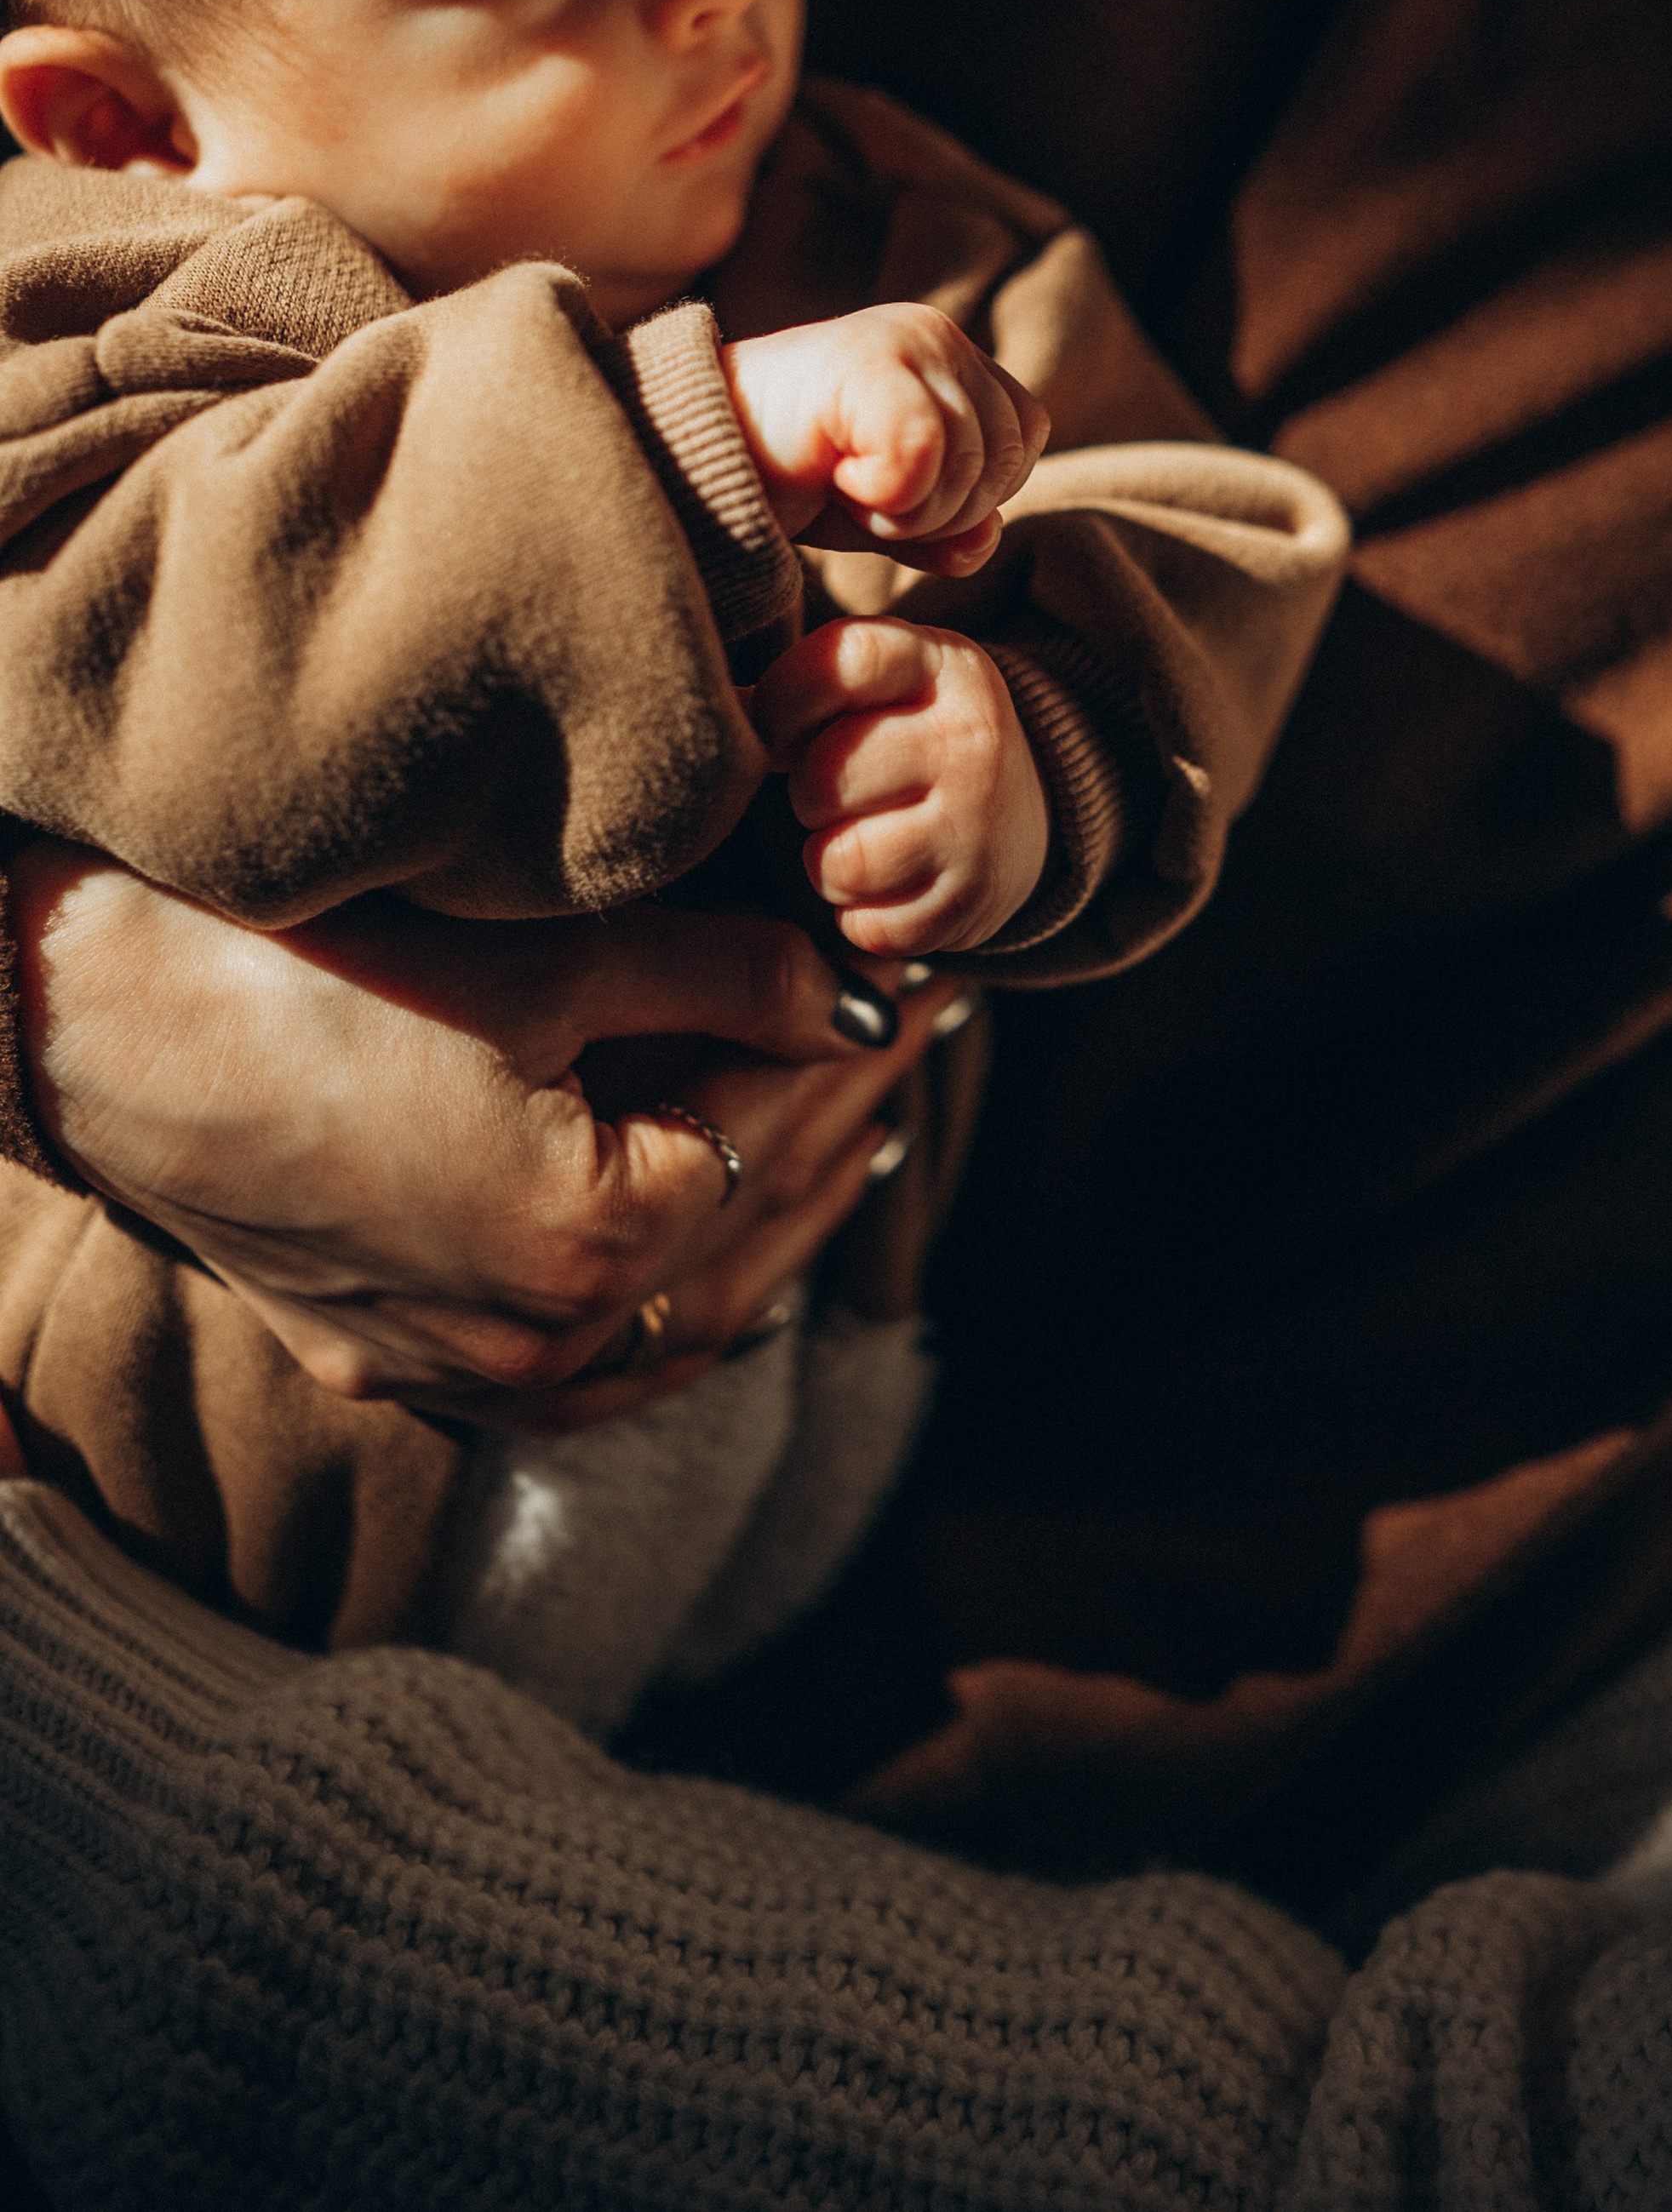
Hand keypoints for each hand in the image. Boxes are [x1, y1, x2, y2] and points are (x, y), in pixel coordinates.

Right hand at [10, 840, 949, 1417]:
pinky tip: (710, 1245)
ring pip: (679, 1316)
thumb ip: (722, 972)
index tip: (928, 983)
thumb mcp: (542, 953)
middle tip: (916, 1038)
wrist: (88, 1026)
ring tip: (847, 1131)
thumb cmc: (304, 970)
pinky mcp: (395, 1359)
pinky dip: (668, 1294)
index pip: (781, 1131)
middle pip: (743, 1231)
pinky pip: (586, 1360)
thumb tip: (850, 989)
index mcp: (588, 1245)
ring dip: (769, 1220)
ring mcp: (460, 1371)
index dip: (860, 1044)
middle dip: (837, 1121)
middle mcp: (535, 1346)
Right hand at [722, 303, 1048, 576]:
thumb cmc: (786, 482)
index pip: (1023, 438)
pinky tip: (836, 478)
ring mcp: (904, 339)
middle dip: (942, 510)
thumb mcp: (886, 513)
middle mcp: (935, 334)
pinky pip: (925, 451)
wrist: (693, 464)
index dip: (971, 493)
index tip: (892, 493)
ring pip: (970, 461)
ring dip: (907, 508)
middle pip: (1006, 456)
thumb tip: (988, 537)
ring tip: (844, 485)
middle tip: (862, 496)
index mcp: (951, 358)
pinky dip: (886, 493)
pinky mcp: (866, 361)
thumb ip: (951, 527)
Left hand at [754, 616, 1052, 952]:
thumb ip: (799, 688)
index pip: (844, 662)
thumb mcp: (877, 686)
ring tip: (857, 842)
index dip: (784, 701)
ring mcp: (978, 824)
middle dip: (808, 794)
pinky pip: (870, 927)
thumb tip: (707, 709)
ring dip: (830, 863)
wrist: (1022, 812)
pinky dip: (862, 916)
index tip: (777, 731)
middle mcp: (971, 737)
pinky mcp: (972, 900)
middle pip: (827, 776)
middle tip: (833, 795)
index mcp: (942, 665)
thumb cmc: (908, 737)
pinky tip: (889, 885)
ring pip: (844, 862)